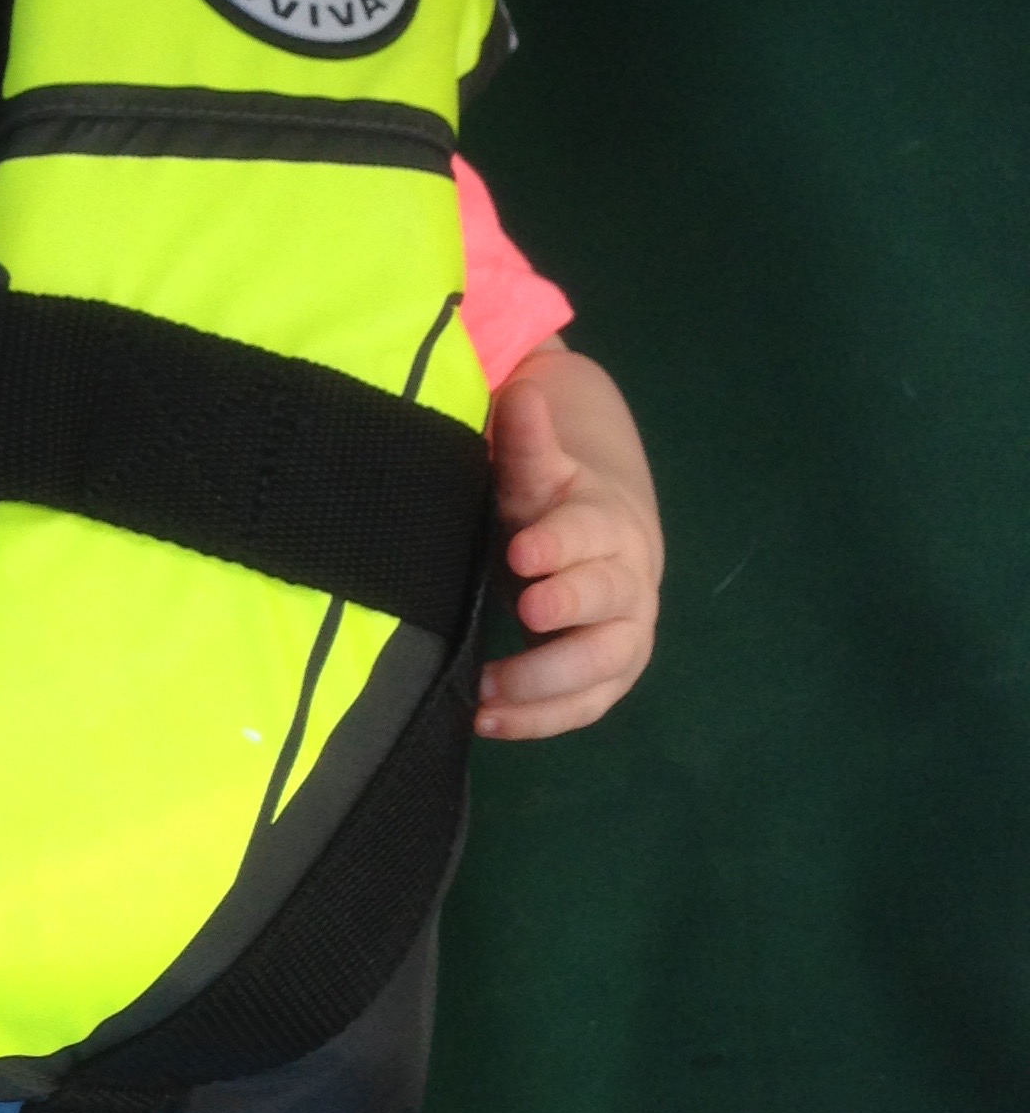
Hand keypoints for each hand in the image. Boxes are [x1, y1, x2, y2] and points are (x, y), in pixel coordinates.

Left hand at [475, 350, 661, 740]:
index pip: (591, 531)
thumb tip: (520, 391)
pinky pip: (584, 706)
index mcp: (608, 522)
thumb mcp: (538, 470)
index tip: (522, 549)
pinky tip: (487, 721)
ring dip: (547, 682)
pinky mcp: (608, 676)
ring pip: (602, 664)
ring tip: (486, 692)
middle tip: (529, 610)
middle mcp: (627, 580)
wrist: (602, 541)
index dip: (561, 541)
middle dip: (572, 606)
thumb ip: (526, 441)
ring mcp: (623, 634)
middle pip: (609, 599)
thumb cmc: (554, 504)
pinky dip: (540, 719)